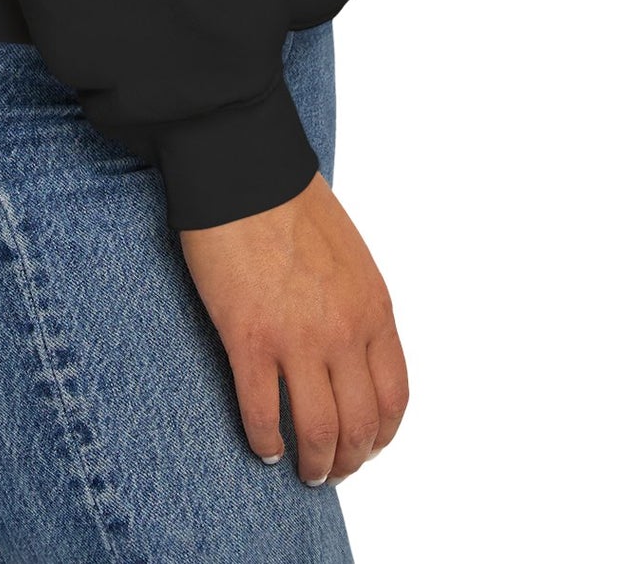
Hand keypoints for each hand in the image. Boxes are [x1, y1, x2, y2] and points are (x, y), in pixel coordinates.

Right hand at [180, 171, 408, 486]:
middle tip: (331, 470)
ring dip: (313, 464)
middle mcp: (344, 332)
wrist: (245, 168)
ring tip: (301, 470)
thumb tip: (349, 349)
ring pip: (318, 432)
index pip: (394, 397)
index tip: (366, 446)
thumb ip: (356, 305)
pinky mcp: (249, 338)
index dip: (381, 434)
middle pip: (360, 426)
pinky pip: (262, 414)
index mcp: (374, 309)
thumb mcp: (350, 256)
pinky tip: (262, 447)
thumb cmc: (291, 201)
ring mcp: (297, 339)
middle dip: (349, 460)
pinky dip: (265, 442)